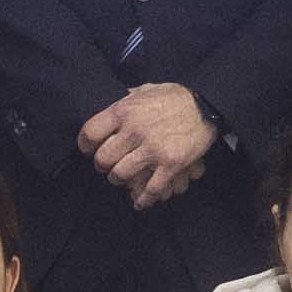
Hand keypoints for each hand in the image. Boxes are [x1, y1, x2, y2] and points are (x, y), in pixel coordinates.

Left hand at [78, 82, 215, 207]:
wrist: (206, 105)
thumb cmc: (175, 96)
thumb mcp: (146, 89)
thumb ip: (127, 100)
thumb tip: (113, 103)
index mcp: (124, 111)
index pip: (90, 132)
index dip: (85, 144)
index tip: (88, 149)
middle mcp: (135, 131)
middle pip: (103, 159)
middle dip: (102, 165)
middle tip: (105, 165)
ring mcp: (153, 149)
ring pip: (121, 175)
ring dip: (118, 180)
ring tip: (122, 178)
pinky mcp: (170, 164)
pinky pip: (150, 189)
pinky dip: (143, 199)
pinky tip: (139, 202)